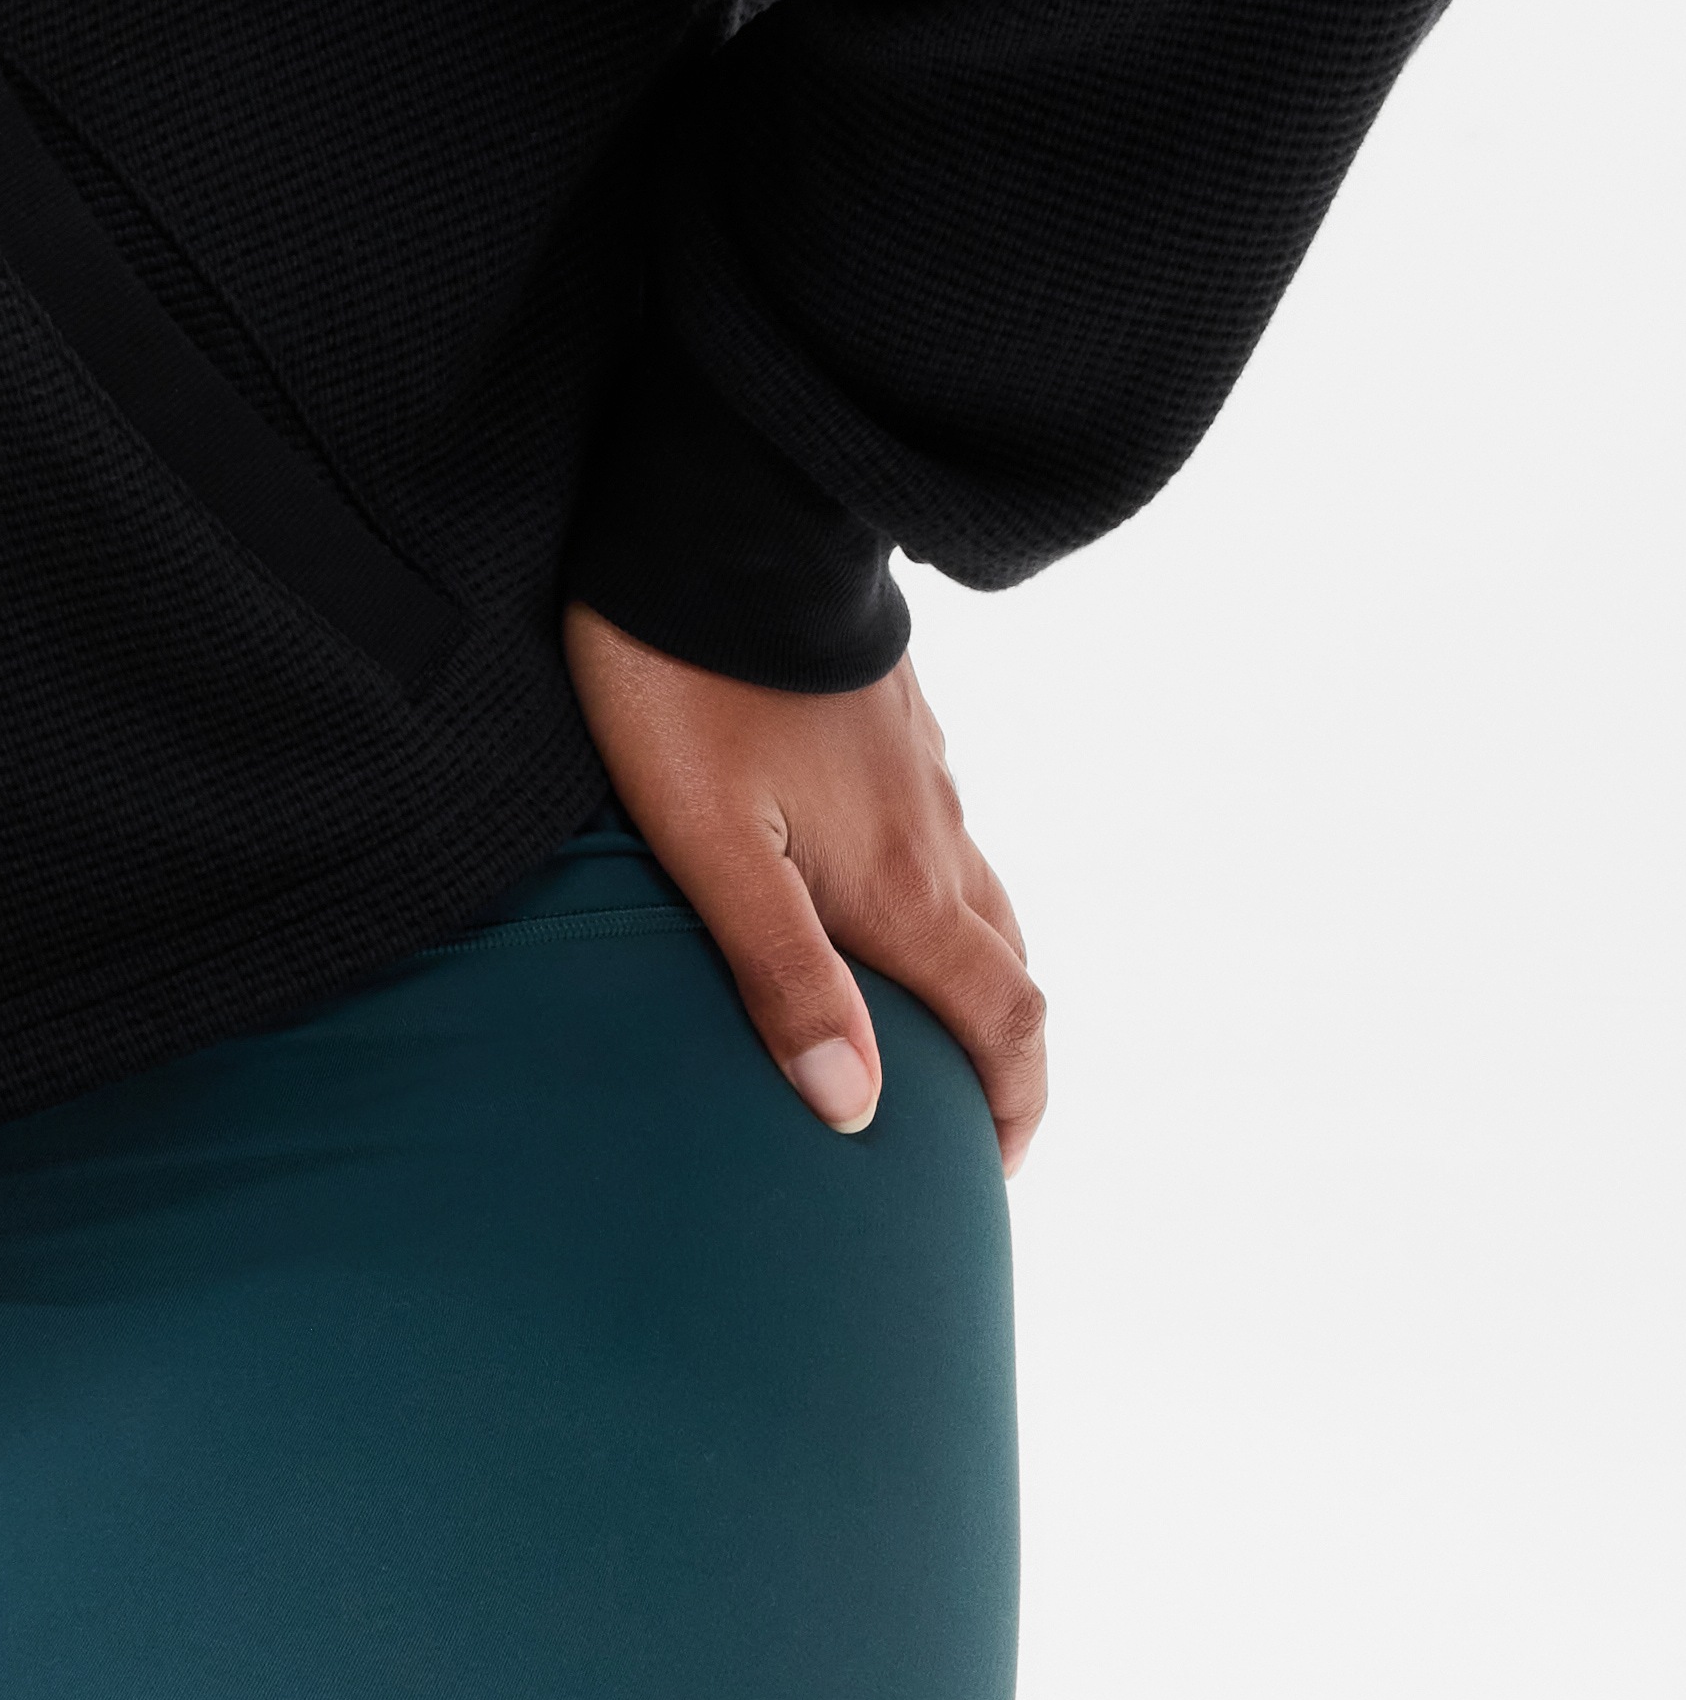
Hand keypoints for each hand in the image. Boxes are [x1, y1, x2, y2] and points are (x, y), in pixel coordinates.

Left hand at [563, 607, 1046, 1170]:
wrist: (724, 525)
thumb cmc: (687, 688)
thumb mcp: (708, 845)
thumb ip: (781, 973)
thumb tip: (854, 1108)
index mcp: (900, 884)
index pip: (1001, 1021)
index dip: (1013, 1108)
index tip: (990, 1174)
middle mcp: (935, 834)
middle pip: (1005, 966)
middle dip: (1001, 1057)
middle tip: (965, 1123)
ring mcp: (922, 772)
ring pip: (978, 895)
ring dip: (970, 974)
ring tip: (921, 1027)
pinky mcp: (894, 722)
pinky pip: (942, 831)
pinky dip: (938, 895)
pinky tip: (880, 892)